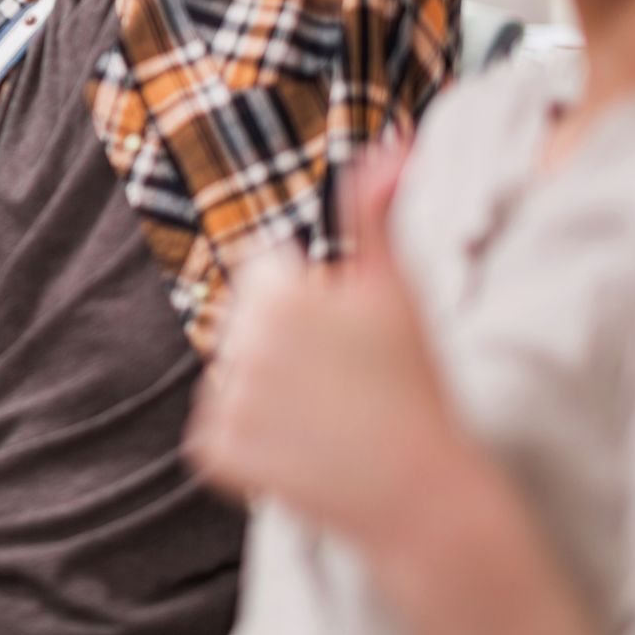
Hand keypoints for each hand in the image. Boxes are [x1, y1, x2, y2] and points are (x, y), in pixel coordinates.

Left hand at [186, 143, 468, 543]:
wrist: (421, 494)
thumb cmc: (414, 382)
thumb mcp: (395, 289)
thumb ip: (377, 209)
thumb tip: (391, 141)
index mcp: (274, 292)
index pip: (264, 272)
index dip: (306, 300)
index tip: (341, 334)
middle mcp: (238, 341)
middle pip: (243, 324)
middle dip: (281, 344)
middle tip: (338, 381)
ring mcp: (222, 399)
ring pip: (231, 376)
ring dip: (265, 393)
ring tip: (324, 416)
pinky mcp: (212, 451)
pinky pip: (217, 431)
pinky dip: (250, 443)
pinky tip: (299, 449)